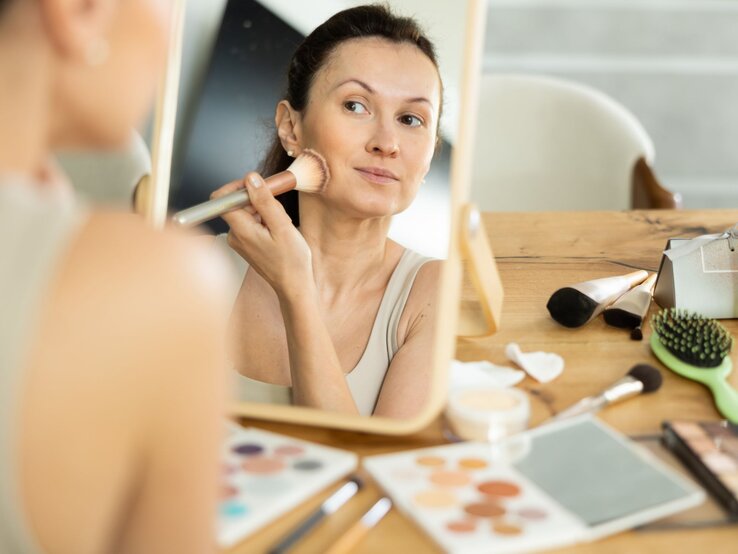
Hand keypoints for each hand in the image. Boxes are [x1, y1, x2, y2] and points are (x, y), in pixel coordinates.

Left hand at [211, 172, 313, 298]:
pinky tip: (278, 231)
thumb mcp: (282, 226)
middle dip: (259, 199)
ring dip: (265, 211)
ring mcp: (239, 240)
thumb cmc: (291, 261)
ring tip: (282, 225)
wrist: (294, 285)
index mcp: (240, 230)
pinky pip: (252, 222)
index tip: (257, 185)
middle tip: (279, 208)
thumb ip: (265, 201)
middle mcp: (235, 234)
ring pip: (247, 212)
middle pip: (237, 203)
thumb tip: (251, 179)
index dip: (238, 186)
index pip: (222, 198)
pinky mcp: (246, 243)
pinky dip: (265, 221)